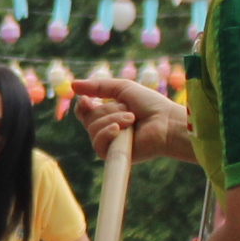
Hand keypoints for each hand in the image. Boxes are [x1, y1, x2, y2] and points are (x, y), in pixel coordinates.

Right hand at [72, 72, 191, 166]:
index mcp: (108, 114)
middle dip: (109, 109)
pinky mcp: (113, 155)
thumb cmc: (150, 105)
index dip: (83, 106)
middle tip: (130, 111)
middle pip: (88, 118)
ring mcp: (110, 143)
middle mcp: (106, 129)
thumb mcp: (123, 88)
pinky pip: (98, 144)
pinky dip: (107, 133)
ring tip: (133, 119)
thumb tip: (72, 85)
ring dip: (114, 119)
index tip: (87, 99)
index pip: (84, 112)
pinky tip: (119, 130)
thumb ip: (98, 87)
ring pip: (93, 128)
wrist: (167, 123)